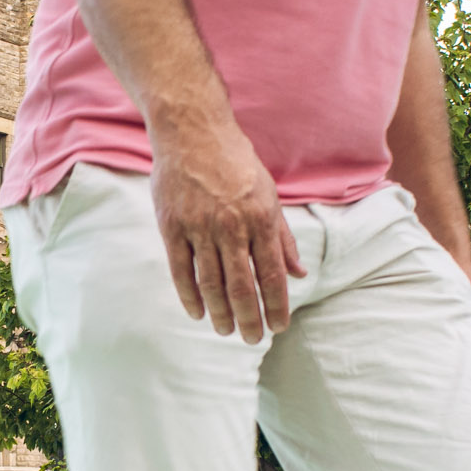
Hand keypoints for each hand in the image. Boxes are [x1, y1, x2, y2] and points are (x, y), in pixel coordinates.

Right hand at [150, 121, 303, 341]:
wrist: (192, 131)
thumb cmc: (235, 161)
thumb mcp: (269, 194)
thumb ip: (282, 237)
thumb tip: (298, 273)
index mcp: (261, 218)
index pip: (272, 274)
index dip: (276, 306)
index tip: (278, 327)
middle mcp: (232, 226)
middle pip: (242, 286)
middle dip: (250, 318)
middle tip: (252, 339)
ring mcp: (199, 227)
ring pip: (211, 283)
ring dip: (220, 313)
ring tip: (226, 331)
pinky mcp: (172, 226)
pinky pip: (181, 270)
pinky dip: (190, 295)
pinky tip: (198, 312)